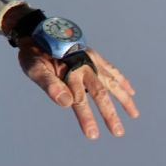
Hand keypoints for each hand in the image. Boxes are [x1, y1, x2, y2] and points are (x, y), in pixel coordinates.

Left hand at [18, 42, 138, 138]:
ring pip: (111, 82)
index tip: (92, 134)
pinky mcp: (93, 55)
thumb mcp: (33, 67)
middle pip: (99, 92)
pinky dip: (122, 80)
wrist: (34, 31)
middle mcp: (83, 65)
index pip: (79, 99)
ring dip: (123, 99)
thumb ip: (49, 84)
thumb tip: (67, 102)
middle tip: (118, 133)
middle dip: (109, 114)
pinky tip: (131, 91)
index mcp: (68, 71)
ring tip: (134, 115)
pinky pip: (111, 69)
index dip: (86, 117)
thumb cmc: (32, 53)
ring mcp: (90, 59)